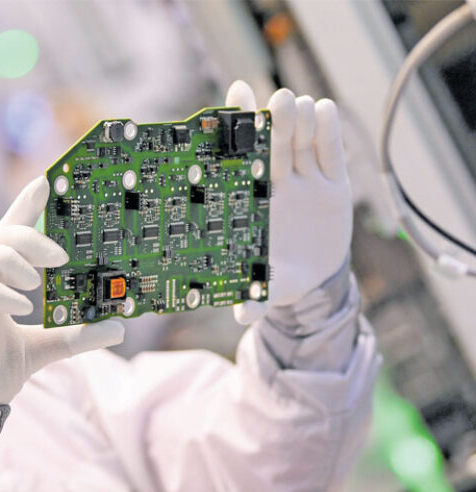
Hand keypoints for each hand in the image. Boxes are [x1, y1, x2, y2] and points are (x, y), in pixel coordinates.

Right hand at [0, 177, 124, 410]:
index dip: (24, 205)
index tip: (46, 182)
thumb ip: (75, 335)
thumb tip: (117, 327)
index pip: (7, 231)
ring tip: (37, 282)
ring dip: (8, 259)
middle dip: (26, 236)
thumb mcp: (44, 348)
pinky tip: (21, 307)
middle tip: (60, 255)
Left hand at [225, 81, 352, 323]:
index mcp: (257, 201)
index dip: (239, 127)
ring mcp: (307, 180)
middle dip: (274, 119)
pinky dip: (328, 130)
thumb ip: (258, 298)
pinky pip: (331, 151)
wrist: (315, 280)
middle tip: (276, 102)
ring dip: (300, 119)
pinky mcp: (334, 183)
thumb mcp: (270, 288)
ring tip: (300, 105)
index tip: (234, 96)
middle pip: (275, 142)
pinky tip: (324, 109)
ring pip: (302, 139)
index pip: (244, 158)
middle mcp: (279, 184)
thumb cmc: (280, 277)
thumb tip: (243, 317)